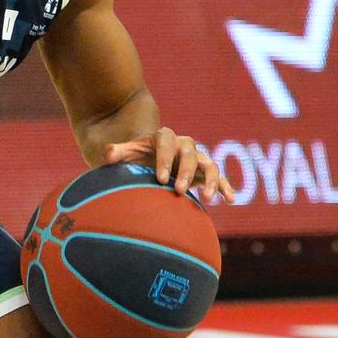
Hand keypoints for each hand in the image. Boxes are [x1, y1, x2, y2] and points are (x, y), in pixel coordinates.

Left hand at [102, 128, 235, 201]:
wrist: (153, 158)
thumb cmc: (139, 157)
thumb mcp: (128, 153)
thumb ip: (118, 152)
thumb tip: (108, 154)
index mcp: (165, 138)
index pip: (166, 143)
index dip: (164, 159)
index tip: (159, 178)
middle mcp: (184, 146)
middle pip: (190, 153)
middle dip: (185, 171)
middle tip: (178, 190)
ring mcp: (197, 158)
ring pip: (209, 164)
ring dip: (210, 180)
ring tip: (207, 198)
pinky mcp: (205, 172)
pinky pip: (219, 178)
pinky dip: (225, 187)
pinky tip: (230, 200)